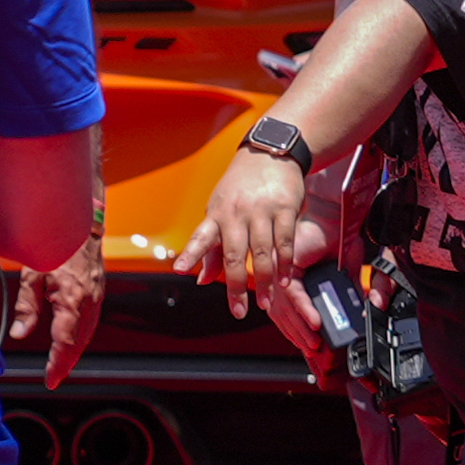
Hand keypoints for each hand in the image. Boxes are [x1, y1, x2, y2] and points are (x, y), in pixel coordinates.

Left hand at [2, 231, 106, 388]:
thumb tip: (20, 333)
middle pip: (79, 342)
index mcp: (73, 299)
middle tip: (53, 377)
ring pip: (87, 334)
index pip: (65, 341)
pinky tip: (71, 342)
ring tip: (60, 365)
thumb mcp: (32, 273)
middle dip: (66, 362)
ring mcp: (97, 297)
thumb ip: (27, 306)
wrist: (81, 224)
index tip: (50, 379)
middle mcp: (89, 302)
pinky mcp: (98, 293)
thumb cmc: (55, 244)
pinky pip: (91, 322)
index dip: (57, 363)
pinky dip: (81, 337)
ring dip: (74, 352)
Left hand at [176, 149, 312, 316]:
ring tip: (266, 303)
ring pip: (263, 252)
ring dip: (265, 281)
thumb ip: (212, 246)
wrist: (270, 153)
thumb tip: (202, 280)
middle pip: (235, 254)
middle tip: (238, 311)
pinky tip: (284, 281)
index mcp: (215, 215)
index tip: (179, 270)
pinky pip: (286, 242)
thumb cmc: (240, 188)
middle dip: (237, 286)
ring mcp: (261, 211)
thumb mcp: (219, 210)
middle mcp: (236, 214)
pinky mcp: (285, 208)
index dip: (190, 254)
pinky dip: (285, 264)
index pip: (200, 237)